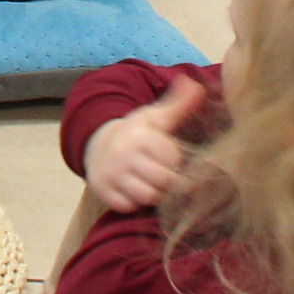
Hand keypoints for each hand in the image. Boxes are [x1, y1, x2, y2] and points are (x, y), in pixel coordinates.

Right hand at [80, 77, 208, 213]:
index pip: (172, 157)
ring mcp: (113, 175)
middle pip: (164, 181)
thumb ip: (179, 105)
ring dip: (154, 193)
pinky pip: (130, 207)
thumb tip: (196, 85)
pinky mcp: (105, 193)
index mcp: (140, 135)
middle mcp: (124, 155)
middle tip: (165, 174)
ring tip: (151, 182)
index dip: (176, 160)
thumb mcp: (155, 117)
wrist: (98, 146)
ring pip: (148, 197)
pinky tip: (135, 190)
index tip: (170, 157)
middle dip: (170, 181)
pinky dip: (135, 203)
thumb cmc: (136, 134)